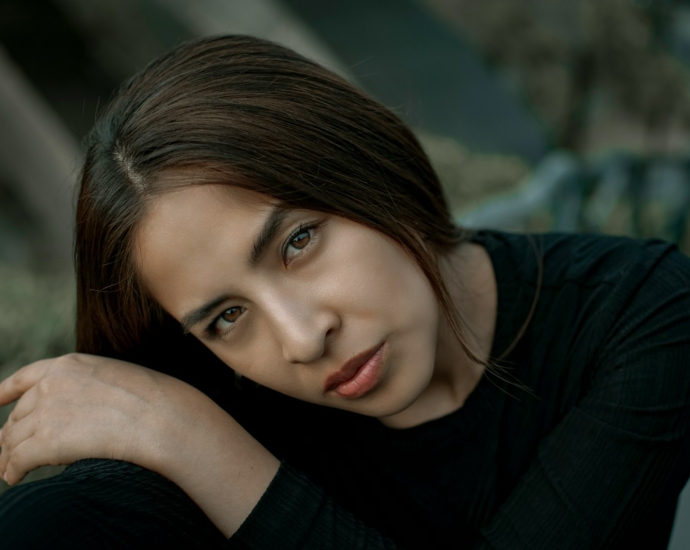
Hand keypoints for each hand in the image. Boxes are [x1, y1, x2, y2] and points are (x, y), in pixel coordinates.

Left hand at [0, 352, 212, 484]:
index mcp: (69, 365)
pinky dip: (12, 471)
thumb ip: (88, 387)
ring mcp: (46, 411)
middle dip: (12, 434)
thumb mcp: (115, 378)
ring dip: (9, 456)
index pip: (25, 377)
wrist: (162, 418)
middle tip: (11, 452)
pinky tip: (15, 478)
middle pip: (19, 414)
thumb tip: (75, 411)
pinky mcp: (46, 441)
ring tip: (9, 469)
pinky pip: (17, 460)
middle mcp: (51, 384)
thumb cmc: (153, 401)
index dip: (5, 392)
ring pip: (13, 438)